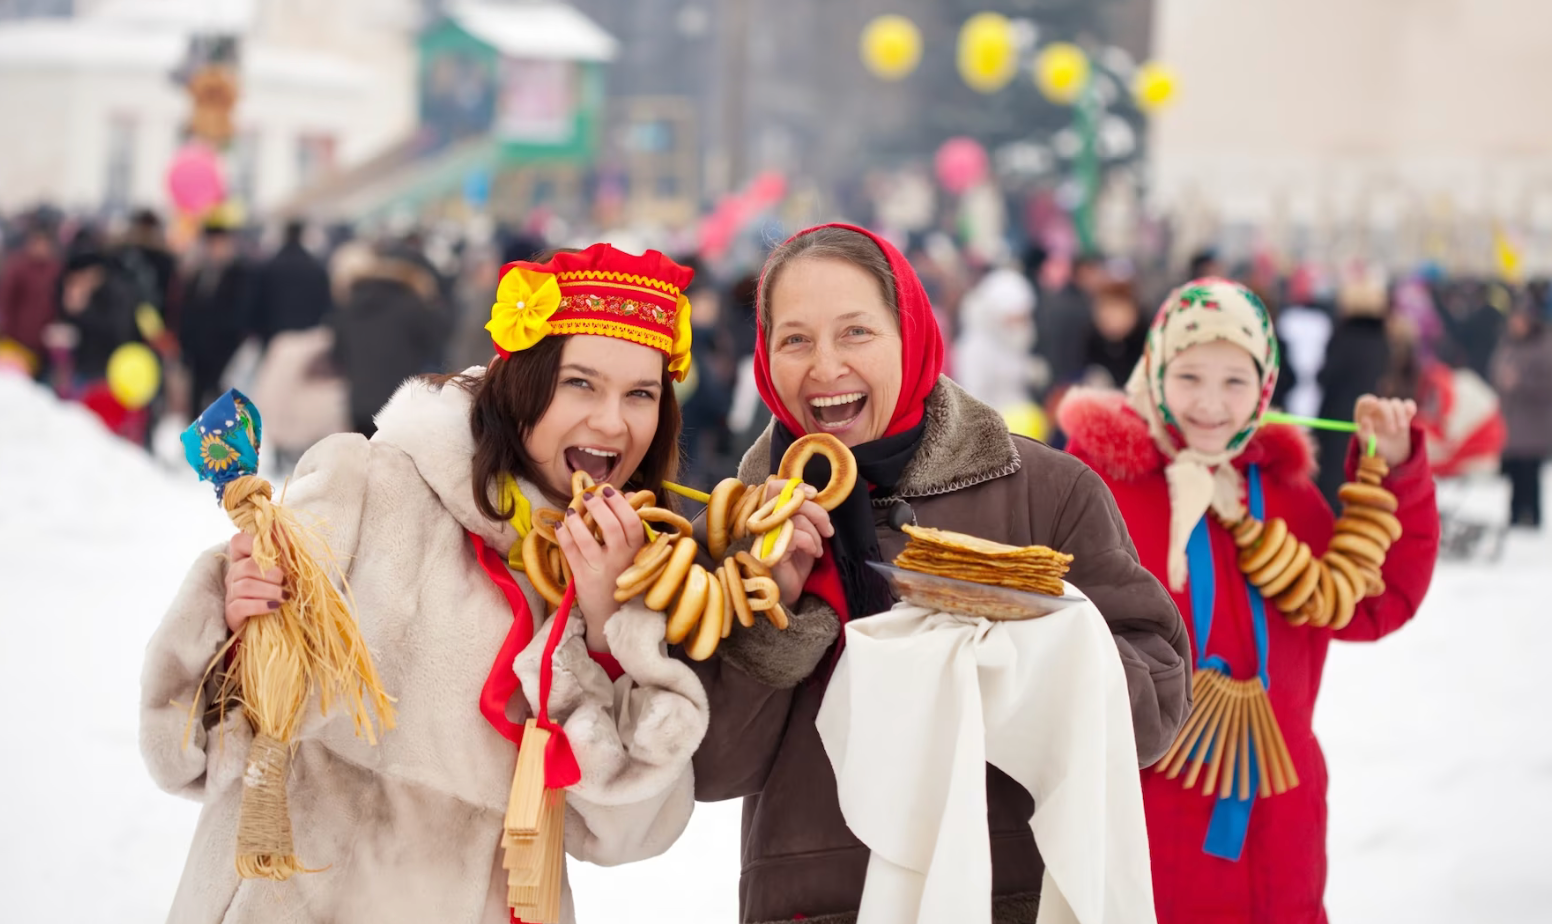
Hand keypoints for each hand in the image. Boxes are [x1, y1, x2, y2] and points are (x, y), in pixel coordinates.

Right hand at [225, 532, 284, 633]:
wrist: (276, 622)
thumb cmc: (279, 590)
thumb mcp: (285, 567)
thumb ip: (282, 547)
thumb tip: (279, 523)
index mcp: (244, 558)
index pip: (239, 540)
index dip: (254, 542)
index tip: (273, 555)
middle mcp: (234, 573)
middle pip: (247, 566)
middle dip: (272, 575)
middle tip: (286, 583)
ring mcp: (231, 593)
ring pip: (245, 586)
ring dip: (270, 591)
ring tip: (284, 597)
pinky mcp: (231, 612)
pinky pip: (241, 605)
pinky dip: (261, 605)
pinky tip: (274, 607)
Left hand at [554, 486, 645, 652]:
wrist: (611, 615)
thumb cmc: (623, 577)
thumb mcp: (634, 553)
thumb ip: (631, 525)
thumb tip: (627, 494)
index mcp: (637, 552)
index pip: (632, 522)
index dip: (620, 503)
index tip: (609, 490)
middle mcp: (621, 560)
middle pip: (611, 528)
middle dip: (598, 508)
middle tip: (588, 496)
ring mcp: (601, 570)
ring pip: (587, 541)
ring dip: (577, 522)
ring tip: (571, 511)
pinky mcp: (583, 579)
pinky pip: (571, 554)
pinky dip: (564, 537)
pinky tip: (560, 526)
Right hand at [758, 481, 834, 605]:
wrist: (789, 595)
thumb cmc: (795, 564)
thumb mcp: (803, 535)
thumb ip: (804, 516)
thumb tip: (815, 497)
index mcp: (768, 516)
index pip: (773, 488)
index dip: (793, 485)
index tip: (813, 493)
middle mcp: (762, 523)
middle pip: (789, 499)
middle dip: (816, 512)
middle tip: (827, 529)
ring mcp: (764, 537)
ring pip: (797, 518)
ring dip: (815, 533)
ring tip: (818, 548)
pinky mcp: (770, 551)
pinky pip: (796, 535)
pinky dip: (811, 542)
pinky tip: (813, 554)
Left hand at [1354, 395, 1417, 468]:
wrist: (1390, 454)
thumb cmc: (1375, 447)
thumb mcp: (1368, 443)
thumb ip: (1365, 433)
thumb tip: (1365, 419)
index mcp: (1364, 416)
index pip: (1363, 402)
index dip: (1368, 401)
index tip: (1374, 403)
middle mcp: (1376, 410)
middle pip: (1382, 403)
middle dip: (1388, 415)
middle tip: (1391, 431)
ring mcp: (1391, 410)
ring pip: (1395, 403)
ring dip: (1400, 415)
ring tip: (1401, 428)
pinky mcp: (1404, 413)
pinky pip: (1408, 404)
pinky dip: (1410, 407)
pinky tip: (1411, 413)